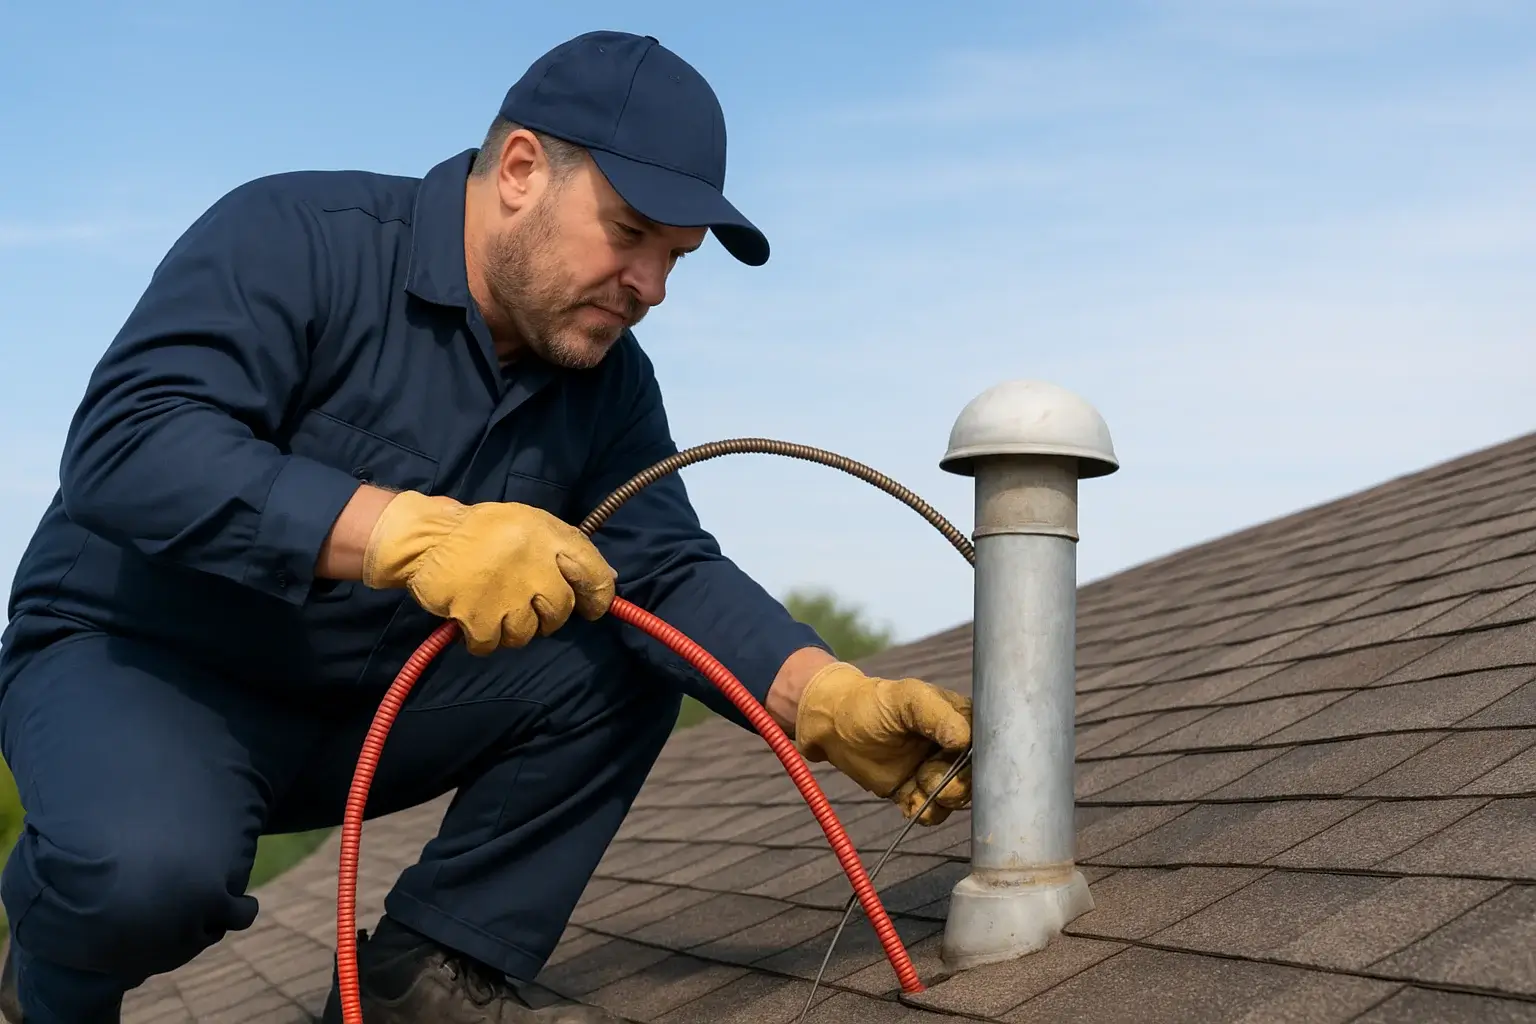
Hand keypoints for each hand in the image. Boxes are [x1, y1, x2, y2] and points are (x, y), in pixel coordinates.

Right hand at [361, 490, 616, 654]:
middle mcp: (535, 565)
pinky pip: (493, 644)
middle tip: (524, 603)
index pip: (593, 573)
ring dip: (511, 628)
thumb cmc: (484, 531)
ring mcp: (508, 593)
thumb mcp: (532, 525)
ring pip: (527, 633)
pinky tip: (473, 619)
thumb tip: (611, 579)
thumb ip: (570, 549)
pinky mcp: (479, 616)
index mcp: (549, 537)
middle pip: (560, 610)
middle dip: (545, 614)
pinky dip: (482, 638)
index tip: (591, 608)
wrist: (427, 537)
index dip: (598, 596)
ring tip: (494, 607)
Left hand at [794, 661, 971, 824]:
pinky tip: (907, 796)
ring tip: (917, 781)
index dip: (984, 760)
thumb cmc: (873, 703)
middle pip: (977, 778)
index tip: (962, 761)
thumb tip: (964, 740)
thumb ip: (937, 715)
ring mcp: (936, 771)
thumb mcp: (906, 698)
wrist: (835, 726)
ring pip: (957, 799)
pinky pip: (932, 813)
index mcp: (961, 720)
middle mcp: (955, 749)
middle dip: (959, 785)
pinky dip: (922, 810)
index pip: (990, 745)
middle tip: (930, 775)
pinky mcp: (916, 792)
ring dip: (940, 798)